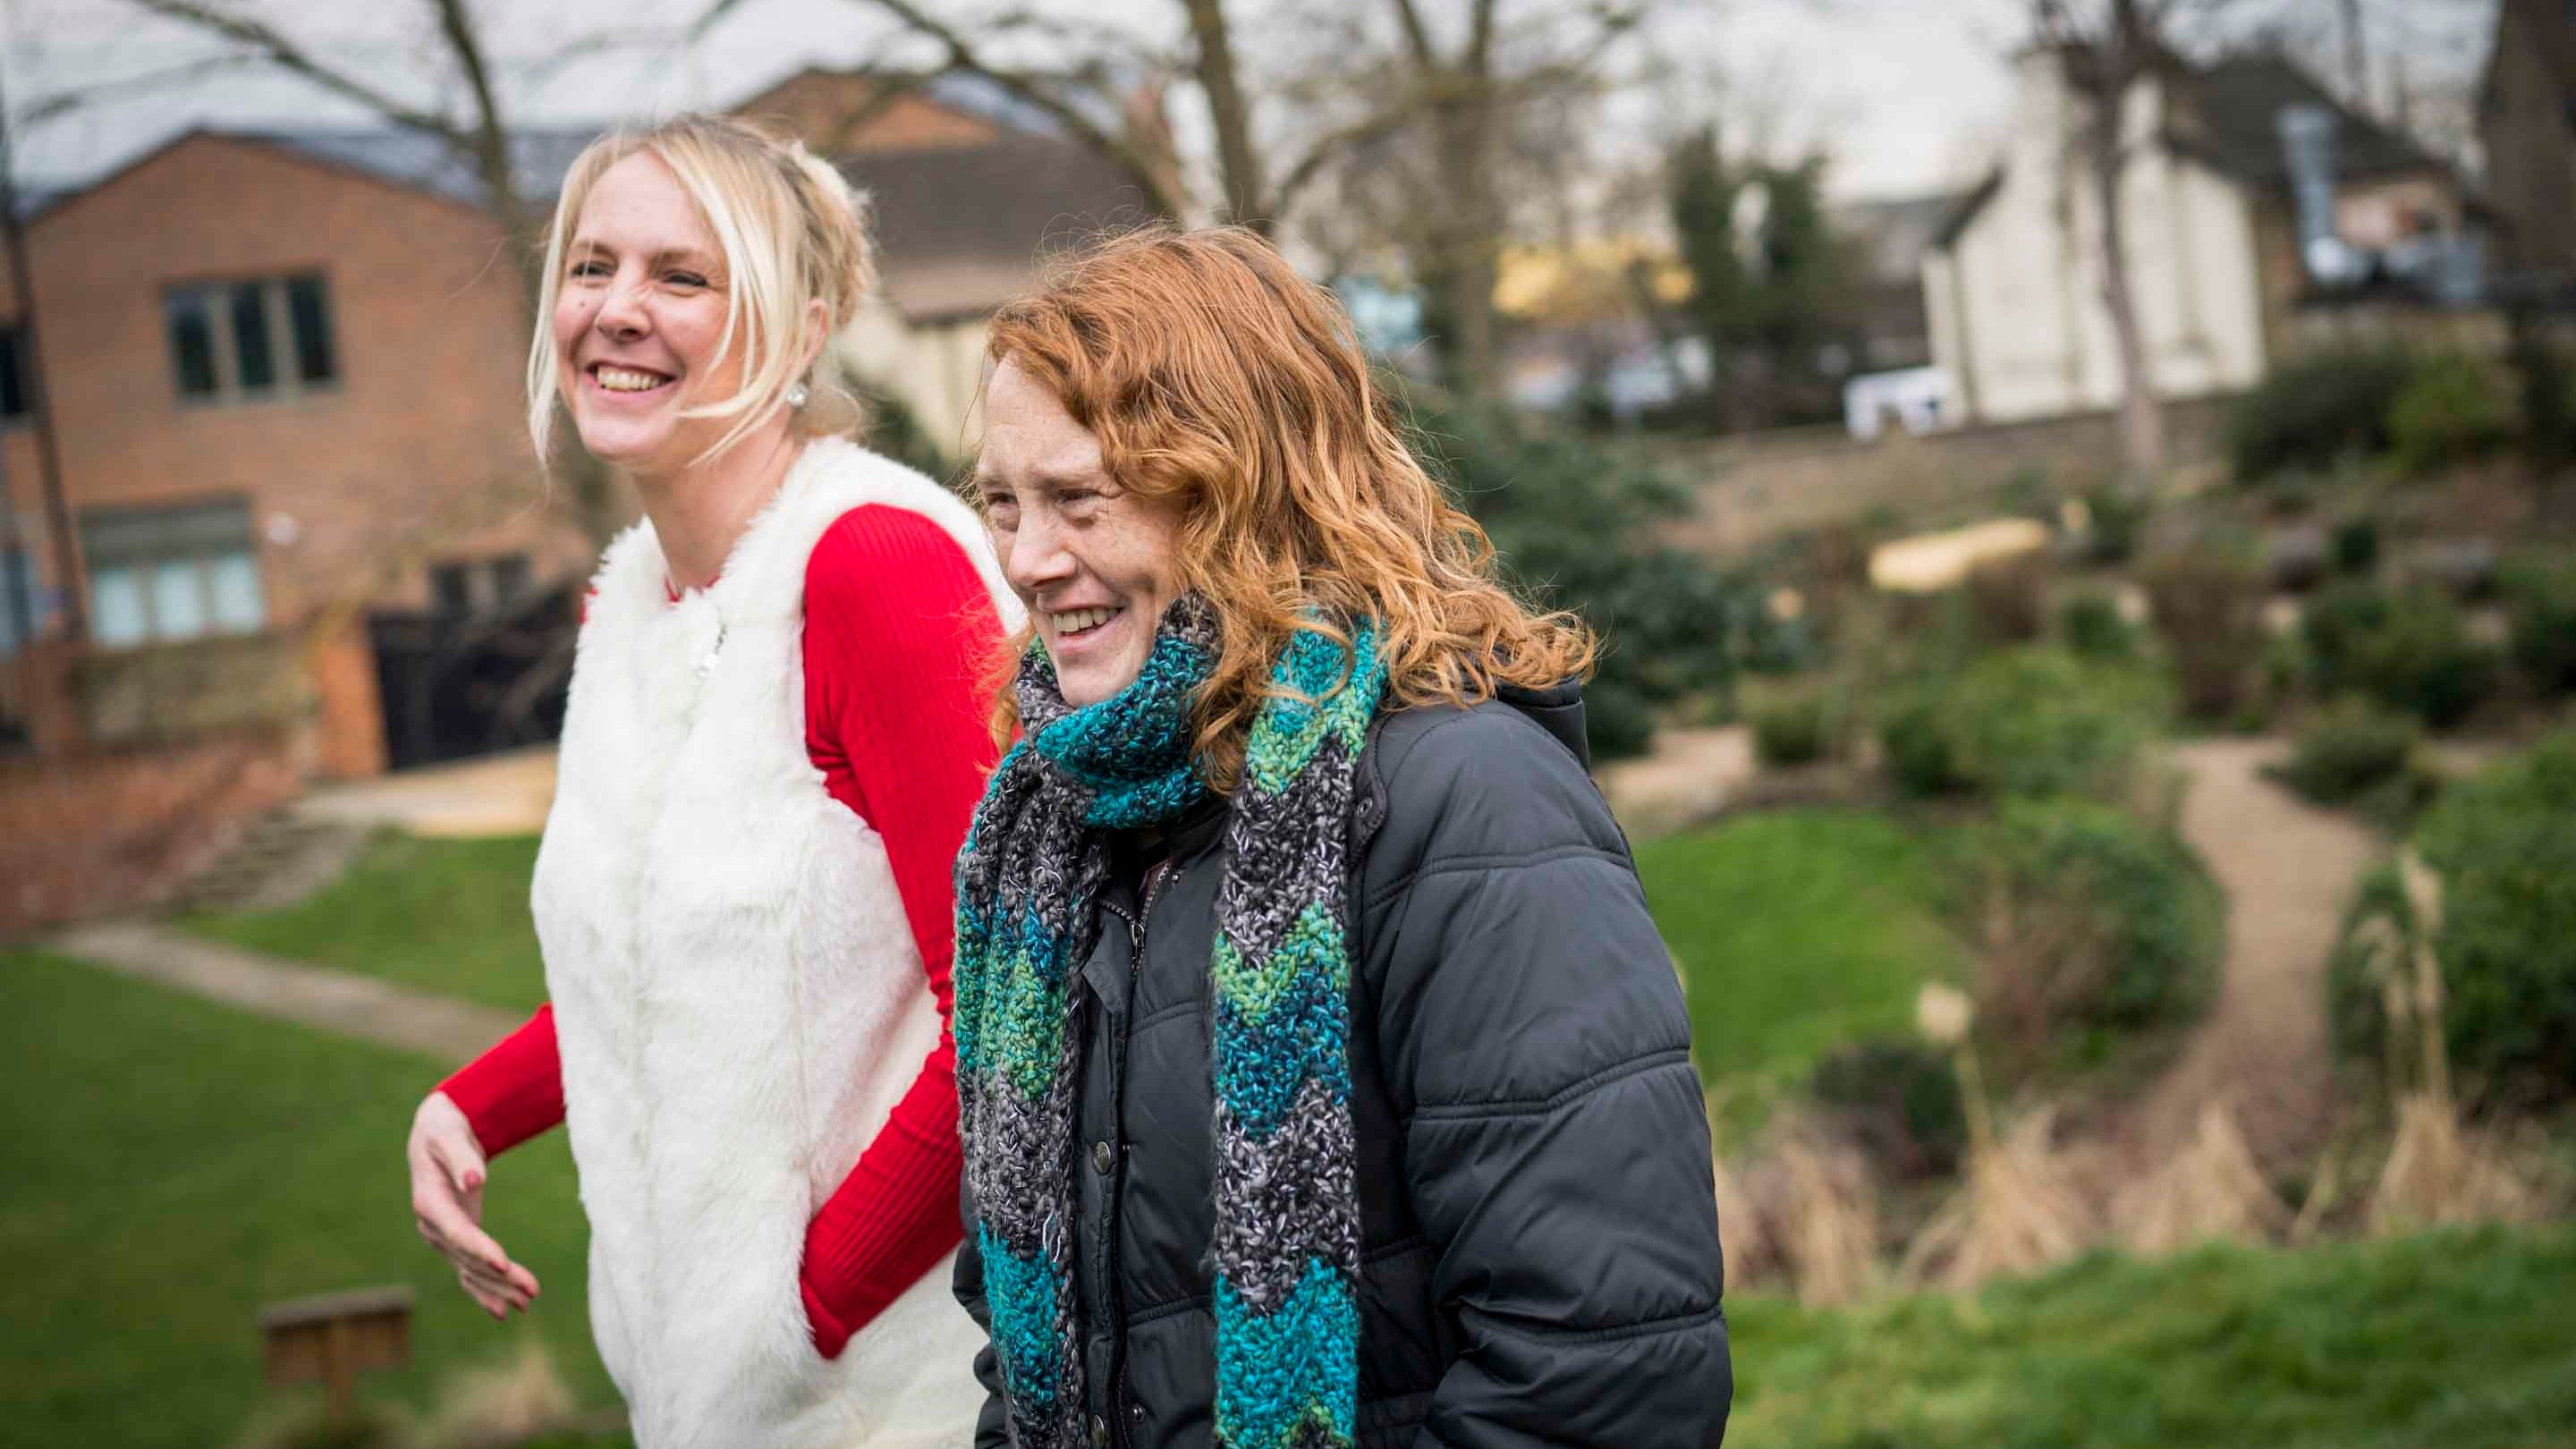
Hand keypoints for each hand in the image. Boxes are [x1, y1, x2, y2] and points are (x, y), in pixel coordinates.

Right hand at [409, 1090, 540, 1318]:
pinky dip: (486, 1290)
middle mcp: (433, 1226)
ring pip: (471, 1270)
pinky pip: (469, 1271)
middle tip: (532, 1290)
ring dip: (499, 1288)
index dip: (480, 1248)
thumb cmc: (445, 1131)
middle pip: (468, 1258)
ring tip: (528, 1302)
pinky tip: (504, 1310)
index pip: (457, 1232)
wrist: (435, 1135)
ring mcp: (443, 1237)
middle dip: (500, 1276)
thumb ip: (462, 1158)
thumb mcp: (450, 1136)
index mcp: (429, 1202)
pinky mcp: (456, 1239)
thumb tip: (476, 1180)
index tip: (503, 1263)